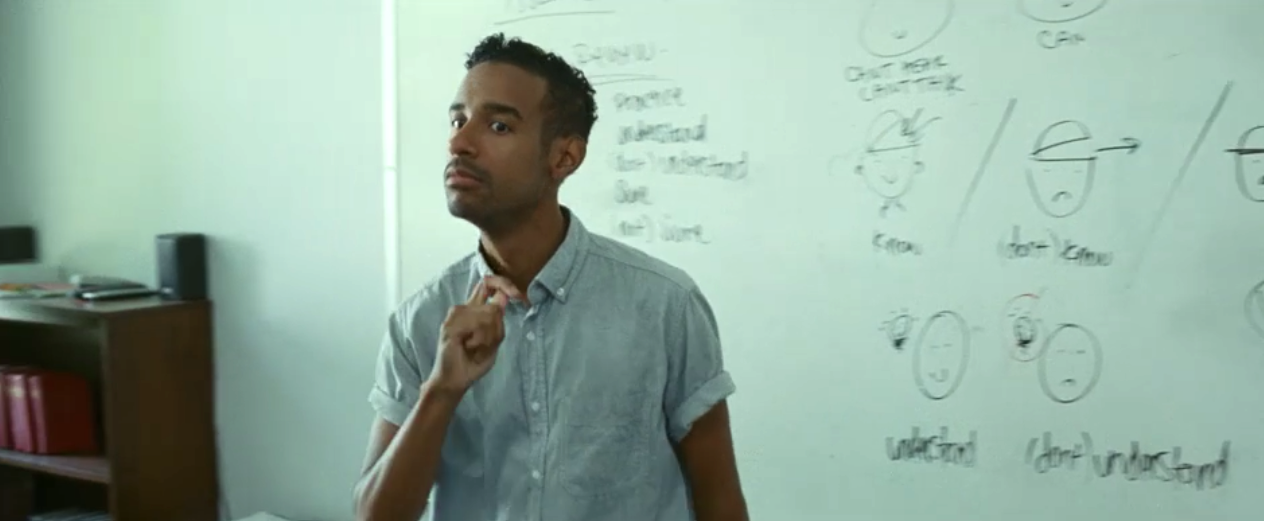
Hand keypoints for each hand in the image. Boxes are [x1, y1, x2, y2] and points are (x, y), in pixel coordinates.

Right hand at [429, 276, 525, 393]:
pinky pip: (476, 326)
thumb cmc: (474, 361)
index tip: (517, 295)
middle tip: (485, 346)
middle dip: (496, 331)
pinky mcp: (448, 326)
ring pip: (487, 316)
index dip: (504, 284)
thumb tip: (505, 297)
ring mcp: (455, 316)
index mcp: (475, 309)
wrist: (456, 380)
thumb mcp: (494, 340)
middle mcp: (464, 309)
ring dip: (487, 339)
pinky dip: (478, 342)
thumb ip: (497, 320)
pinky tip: (467, 348)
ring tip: (474, 349)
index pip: (487, 283)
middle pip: (494, 307)